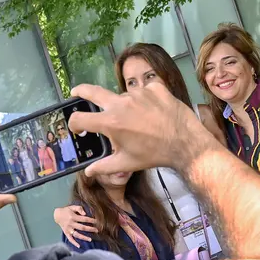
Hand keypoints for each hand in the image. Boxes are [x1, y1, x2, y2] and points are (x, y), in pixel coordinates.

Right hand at [55, 205, 98, 246]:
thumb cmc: (66, 210)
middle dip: (90, 229)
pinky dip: (74, 243)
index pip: (84, 219)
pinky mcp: (66, 233)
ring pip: (77, 234)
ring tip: (90, 239)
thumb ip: (79, 208)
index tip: (97, 222)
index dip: (91, 220)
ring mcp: (68, 229)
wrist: (57, 215)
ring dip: (84, 237)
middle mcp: (71, 223)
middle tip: (97, 230)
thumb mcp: (72, 207)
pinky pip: (70, 239)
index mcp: (73, 217)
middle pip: (82, 227)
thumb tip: (85, 213)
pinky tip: (79, 246)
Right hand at [68, 84, 217, 175]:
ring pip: (125, 96)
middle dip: (80, 91)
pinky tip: (154, 112)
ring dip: (126, 106)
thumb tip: (88, 171)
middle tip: (76, 92)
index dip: (74, 124)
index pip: (80, 118)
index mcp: (110, 122)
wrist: (186, 144)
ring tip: (140, 121)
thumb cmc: (154, 155)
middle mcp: (121, 103)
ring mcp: (139, 92)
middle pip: (92, 92)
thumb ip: (104, 167)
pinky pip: (145, 91)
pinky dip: (146, 100)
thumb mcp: (127, 163)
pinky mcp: (155, 87)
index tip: (76, 127)